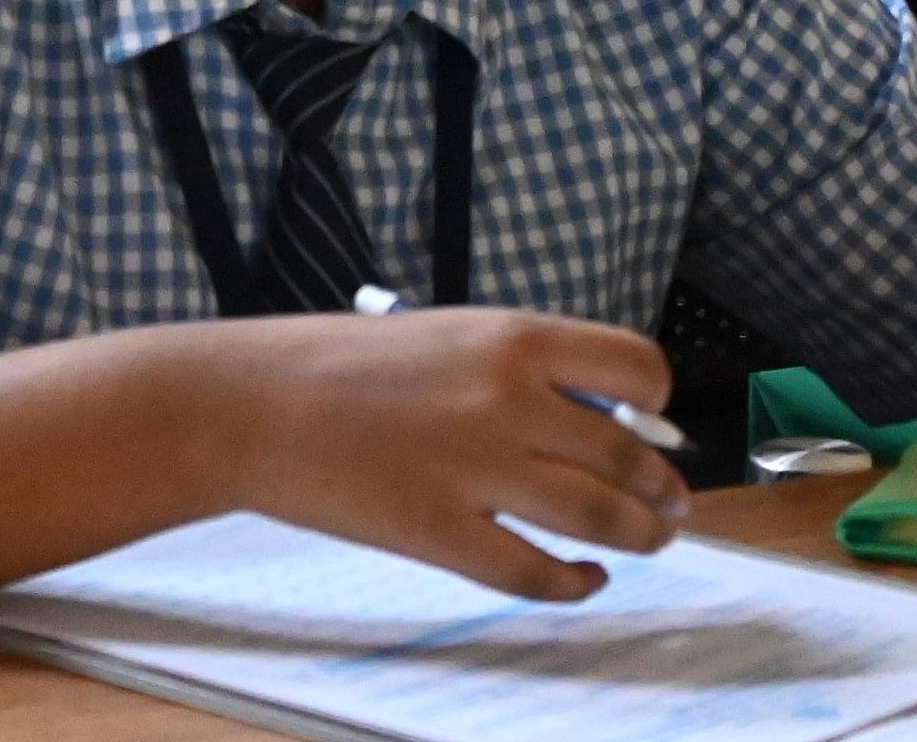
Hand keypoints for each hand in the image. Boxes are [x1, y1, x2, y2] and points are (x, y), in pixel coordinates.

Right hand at [212, 308, 685, 599]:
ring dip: (639, 536)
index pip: (637, 368)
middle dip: (661, 490)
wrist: (248, 404)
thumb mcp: (445, 334)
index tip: (654, 423)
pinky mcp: (441, 533)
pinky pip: (538, 572)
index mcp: (510, 339)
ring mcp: (476, 471)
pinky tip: (582, 577)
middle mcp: (507, 401)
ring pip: (601, 519)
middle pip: (629, 457)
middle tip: (668, 504)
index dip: (659, 403)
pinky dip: (575, 582)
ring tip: (645, 540)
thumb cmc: (337, 363)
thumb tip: (601, 417)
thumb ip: (521, 369)